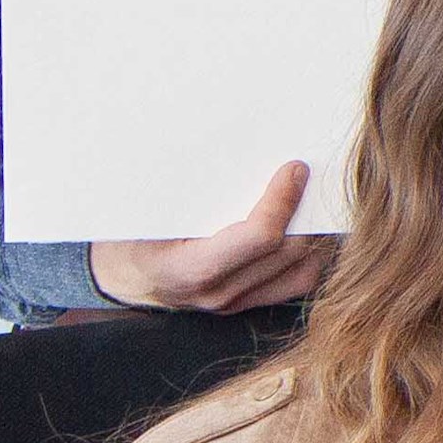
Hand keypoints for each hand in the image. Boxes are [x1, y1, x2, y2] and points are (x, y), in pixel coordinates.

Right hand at [90, 161, 333, 312]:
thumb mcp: (146, 208)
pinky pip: (295, 284)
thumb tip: (227, 138)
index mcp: (190, 268)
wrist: (121, 276)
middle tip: (317, 176)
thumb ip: (184, 185)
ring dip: (317, 235)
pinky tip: (314, 227)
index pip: (258, 237)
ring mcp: (234, 303)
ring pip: (299, 272)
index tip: (294, 168)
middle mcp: (218, 292)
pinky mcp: (246, 304)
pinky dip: (311, 255)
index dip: (282, 200)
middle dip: (307, 210)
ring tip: (322, 199)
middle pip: (286, 252)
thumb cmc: (130, 234)